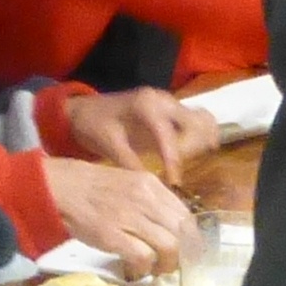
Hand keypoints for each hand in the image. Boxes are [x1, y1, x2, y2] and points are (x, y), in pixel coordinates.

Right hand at [47, 157, 192, 278]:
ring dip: (166, 265)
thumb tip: (170, 226)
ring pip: (169, 247)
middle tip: (170, 264)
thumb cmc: (91, 188)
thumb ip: (150, 201)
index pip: (186, 215)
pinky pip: (143, 257)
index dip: (190, 239)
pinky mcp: (112, 235)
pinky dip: (145, 268)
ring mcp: (129, 217)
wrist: (59, 188)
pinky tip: (138, 270)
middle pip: (183, 233)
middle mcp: (145, 199)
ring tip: (155, 269)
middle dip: (182, 255)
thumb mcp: (128, 183)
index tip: (184, 251)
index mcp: (150, 185)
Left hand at [60, 86, 206, 179]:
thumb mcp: (109, 145)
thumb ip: (130, 163)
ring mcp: (169, 102)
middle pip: (196, 122)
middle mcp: (163, 100)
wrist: (84, 111)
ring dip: (201, 140)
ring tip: (192, 162)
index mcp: (147, 105)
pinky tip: (196, 153)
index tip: (174, 181)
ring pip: (200, 119)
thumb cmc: (94, 125)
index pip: (169, 135)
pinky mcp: (171, 110)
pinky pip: (195, 119)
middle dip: (194, 148)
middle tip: (182, 170)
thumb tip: (151, 185)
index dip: (174, 160)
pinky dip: (199, 135)